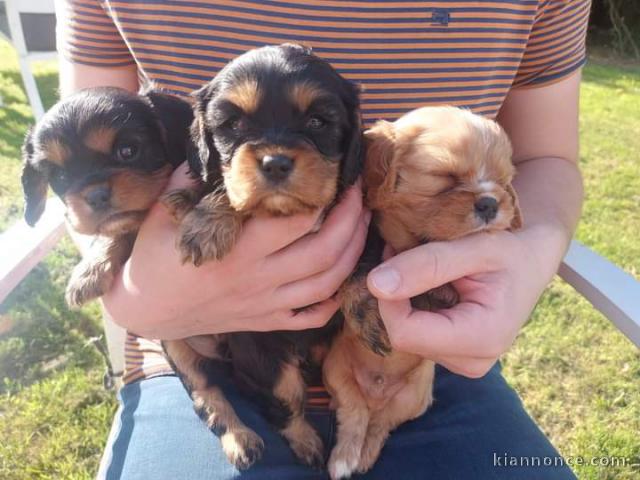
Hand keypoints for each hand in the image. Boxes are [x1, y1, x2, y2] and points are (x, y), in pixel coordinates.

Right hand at [102, 162, 369, 338]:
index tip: (337, 177)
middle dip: (351, 223)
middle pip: (323, 253)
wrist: (145, 310)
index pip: (295, 222)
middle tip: (361, 198)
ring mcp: (265, 304)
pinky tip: (343, 280)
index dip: (325, 199)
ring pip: (326, 285)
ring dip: (352, 256)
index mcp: (236, 250)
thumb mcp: (161, 215)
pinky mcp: (264, 321)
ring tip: (363, 229)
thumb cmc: (153, 259)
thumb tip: (213, 148)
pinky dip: (333, 302)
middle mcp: (257, 279)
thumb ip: (187, 181)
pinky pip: (310, 318)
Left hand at [366, 227, 564, 377]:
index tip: (391, 257)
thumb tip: (375, 285)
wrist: (530, 263)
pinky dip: (410, 307)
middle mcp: (471, 362)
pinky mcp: (452, 356)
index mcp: (481, 339)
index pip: (404, 333)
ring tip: (419, 267)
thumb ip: (427, 264)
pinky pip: (414, 334)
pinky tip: (425, 284)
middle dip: (394, 295)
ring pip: (404, 335)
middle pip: (402, 336)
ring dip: (401, 299)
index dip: (388, 297)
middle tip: (402, 255)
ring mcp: (461, 363)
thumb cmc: (510, 251)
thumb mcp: (474, 247)